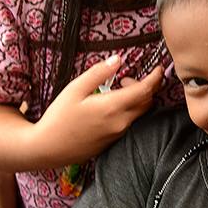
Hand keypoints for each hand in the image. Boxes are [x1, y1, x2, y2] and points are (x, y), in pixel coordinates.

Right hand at [32, 55, 162, 165]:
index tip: (159, 68)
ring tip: (115, 91)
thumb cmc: (58, 117)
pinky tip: (110, 106)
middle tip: (124, 79)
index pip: (145, 90)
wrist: (47, 148)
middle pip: (147, 102)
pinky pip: (129, 122)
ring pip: (139, 113)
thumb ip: (99, 73)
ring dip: (136, 99)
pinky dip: (128, 110)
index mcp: (113, 107)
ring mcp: (118, 134)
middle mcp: (121, 122)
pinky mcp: (114, 141)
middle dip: (144, 87)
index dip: (156, 77)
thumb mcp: (75, 89)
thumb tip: (118, 59)